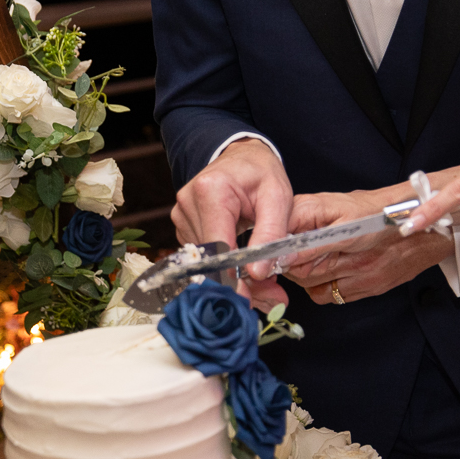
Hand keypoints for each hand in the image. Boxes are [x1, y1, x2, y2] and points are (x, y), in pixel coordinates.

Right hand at [172, 138, 290, 310]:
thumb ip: (271, 233)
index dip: (230, 277)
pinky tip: (248, 274)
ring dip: (234, 280)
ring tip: (266, 287)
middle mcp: (188, 204)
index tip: (248, 301)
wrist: (242, 157)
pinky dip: (226, 270)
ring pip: (206, 264)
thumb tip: (258, 272)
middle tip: (270, 298)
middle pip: (209, 259)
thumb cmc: (261, 172)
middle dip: (239, 284)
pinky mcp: (184, 228)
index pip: (216, 245)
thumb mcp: (278, 197)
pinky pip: (204, 258)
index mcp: (210, 191)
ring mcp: (181, 217)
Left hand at [284, 190, 453, 302]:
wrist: (420, 221)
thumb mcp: (336, 203)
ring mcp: (365, 276)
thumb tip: (277, 237)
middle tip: (286, 254)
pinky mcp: (371, 288)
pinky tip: (329, 271)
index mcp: (345, 231)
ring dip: (306, 278)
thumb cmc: (376, 208)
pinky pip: (334, 296)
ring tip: (310, 261)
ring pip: (316, 288)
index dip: (279, 253)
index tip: (268, 252)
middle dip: (290, 265)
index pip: (297, 252)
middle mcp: (356, 257)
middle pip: (303, 274)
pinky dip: (325, 287)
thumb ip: (306, 219)